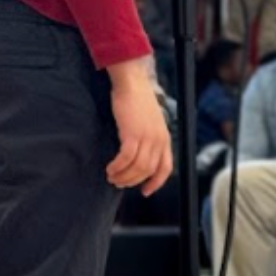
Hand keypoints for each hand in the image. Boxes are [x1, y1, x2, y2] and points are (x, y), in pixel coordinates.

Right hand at [102, 70, 169, 190]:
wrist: (132, 83)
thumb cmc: (137, 101)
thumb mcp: (151, 122)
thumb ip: (149, 139)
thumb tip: (139, 157)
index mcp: (165, 138)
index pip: (165, 168)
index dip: (156, 183)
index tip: (145, 191)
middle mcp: (158, 140)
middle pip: (147, 171)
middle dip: (132, 181)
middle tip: (119, 183)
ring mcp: (147, 138)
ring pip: (136, 167)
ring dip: (123, 176)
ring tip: (112, 177)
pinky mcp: (132, 134)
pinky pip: (125, 158)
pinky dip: (117, 167)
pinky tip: (110, 168)